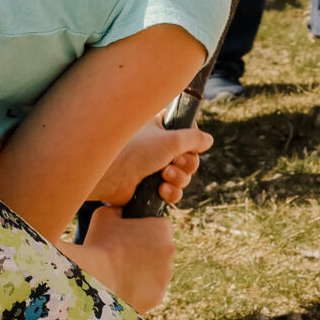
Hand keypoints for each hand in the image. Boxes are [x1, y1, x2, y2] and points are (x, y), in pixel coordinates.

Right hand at [72, 204, 175, 312]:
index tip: (133, 237)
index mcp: (162, 229)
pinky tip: (123, 287)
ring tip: (121, 273)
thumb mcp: (106, 214)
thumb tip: (122, 211)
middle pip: (162, 251)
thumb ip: (120, 210)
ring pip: (157, 272)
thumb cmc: (99, 243)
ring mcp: (165, 276)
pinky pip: (150, 291)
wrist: (94, 277)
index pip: (161, 227)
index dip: (146, 231)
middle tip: (124, 256)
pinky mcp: (157, 296)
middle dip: (148, 253)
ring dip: (145, 272)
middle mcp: (170, 252)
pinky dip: (140, 291)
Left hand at [93, 117, 213, 208]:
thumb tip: (208, 140)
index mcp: (160, 127)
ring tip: (164, 176)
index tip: (188, 142)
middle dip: (187, 164)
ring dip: (179, 179)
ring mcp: (154, 167)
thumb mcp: (172, 139)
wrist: (111, 177)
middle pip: (190, 157)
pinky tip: (161, 191)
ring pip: (184, 176)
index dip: (192, 139)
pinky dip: (171, 192)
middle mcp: (158, 146)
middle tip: (174, 163)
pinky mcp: (151, 187)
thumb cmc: (137, 150)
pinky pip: (174, 191)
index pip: (187, 129)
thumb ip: (195, 139)